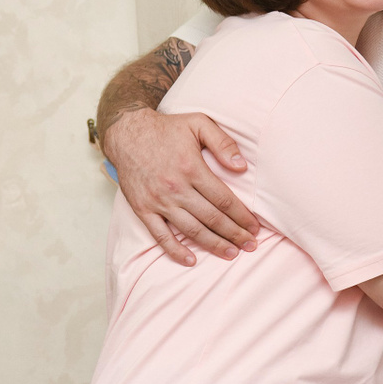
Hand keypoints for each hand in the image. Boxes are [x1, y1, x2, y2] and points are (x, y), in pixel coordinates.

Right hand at [106, 109, 259, 265]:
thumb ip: (223, 143)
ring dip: (213, 244)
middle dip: (234, 234)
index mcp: (192, 169)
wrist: (126, 133)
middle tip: (250, 245)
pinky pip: (159, 235)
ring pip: (191, 229)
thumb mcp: (199, 123)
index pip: (224, 200)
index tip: (255, 227)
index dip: (242, 216)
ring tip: (231, 254)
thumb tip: (242, 167)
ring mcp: (158, 201)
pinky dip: (175, 250)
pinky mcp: (142, 208)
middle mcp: (175, 188)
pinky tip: (191, 260)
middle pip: (212, 218)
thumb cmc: (167, 128)